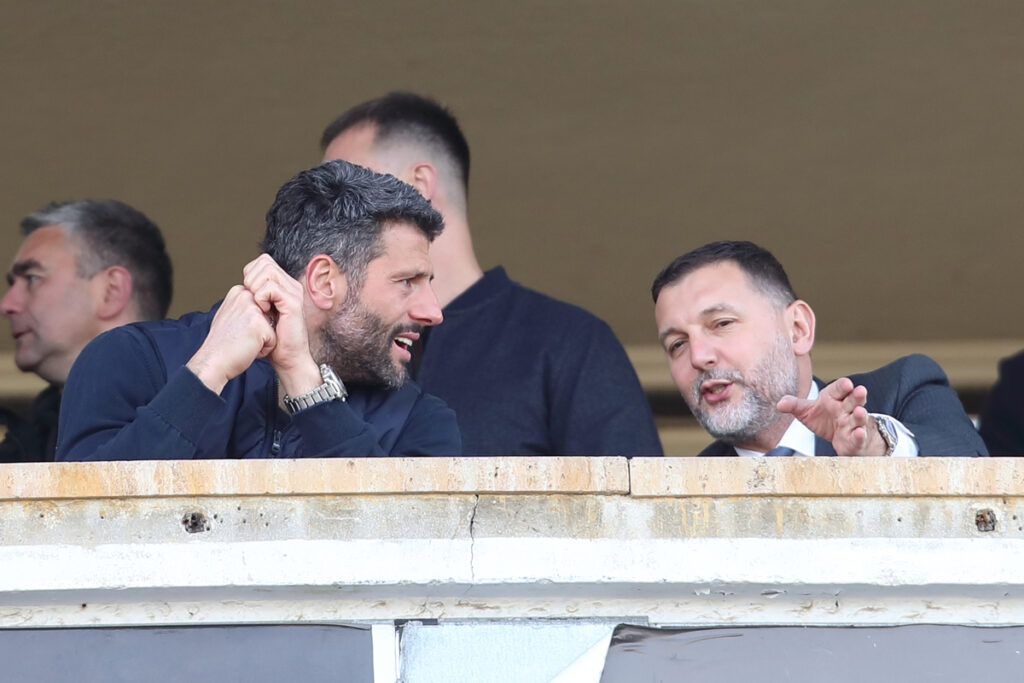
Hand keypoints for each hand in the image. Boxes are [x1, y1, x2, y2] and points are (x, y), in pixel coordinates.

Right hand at [186, 284, 275, 393]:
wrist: (213, 362)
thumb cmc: (222, 344)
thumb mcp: (229, 315)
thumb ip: (243, 306)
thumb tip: (258, 303)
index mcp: (239, 292)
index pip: (264, 306)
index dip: (254, 323)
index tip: (237, 329)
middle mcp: (245, 296)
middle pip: (271, 315)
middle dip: (261, 329)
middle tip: (240, 336)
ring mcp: (253, 309)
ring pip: (273, 326)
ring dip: (263, 339)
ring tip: (244, 341)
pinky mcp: (260, 324)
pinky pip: (273, 340)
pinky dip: (264, 349)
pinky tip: (247, 348)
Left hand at [241, 254, 320, 396]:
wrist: (286, 358)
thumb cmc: (271, 339)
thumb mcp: (259, 312)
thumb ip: (254, 294)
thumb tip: (242, 283)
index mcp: (284, 285)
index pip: (262, 262)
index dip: (250, 274)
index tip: (249, 295)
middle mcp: (291, 285)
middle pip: (264, 262)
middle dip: (251, 278)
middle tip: (252, 300)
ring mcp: (294, 293)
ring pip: (267, 270)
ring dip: (255, 287)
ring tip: (258, 305)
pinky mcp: (293, 303)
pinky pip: (270, 287)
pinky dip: (260, 298)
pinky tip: (263, 311)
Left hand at [776, 378, 885, 455]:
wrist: (842, 438)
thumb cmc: (825, 419)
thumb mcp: (807, 411)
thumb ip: (794, 405)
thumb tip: (779, 403)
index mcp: (834, 398)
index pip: (839, 389)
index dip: (843, 386)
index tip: (847, 384)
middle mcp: (846, 409)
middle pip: (853, 400)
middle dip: (857, 396)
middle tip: (860, 390)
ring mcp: (853, 424)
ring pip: (858, 418)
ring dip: (860, 415)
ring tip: (859, 412)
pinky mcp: (856, 440)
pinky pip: (859, 438)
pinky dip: (860, 436)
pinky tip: (860, 433)